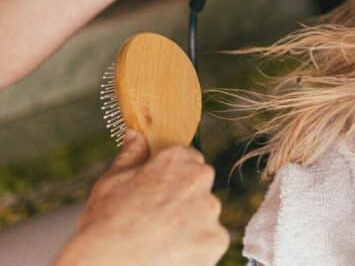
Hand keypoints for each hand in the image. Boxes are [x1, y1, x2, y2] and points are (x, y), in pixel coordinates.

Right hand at [55, 132, 227, 265]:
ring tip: (160, 239)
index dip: (172, 176)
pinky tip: (171, 253)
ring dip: (190, 224)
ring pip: (205, 215)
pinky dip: (196, 248)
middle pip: (199, 186)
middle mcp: (199, 180)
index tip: (158, 191)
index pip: (188, 158)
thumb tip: (136, 134)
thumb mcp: (111, 182)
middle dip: (184, 199)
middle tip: (157, 219)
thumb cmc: (104, 224)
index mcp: (176, 160)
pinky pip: (210, 241)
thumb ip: (131, 155)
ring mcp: (210, 211)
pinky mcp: (216, 240)